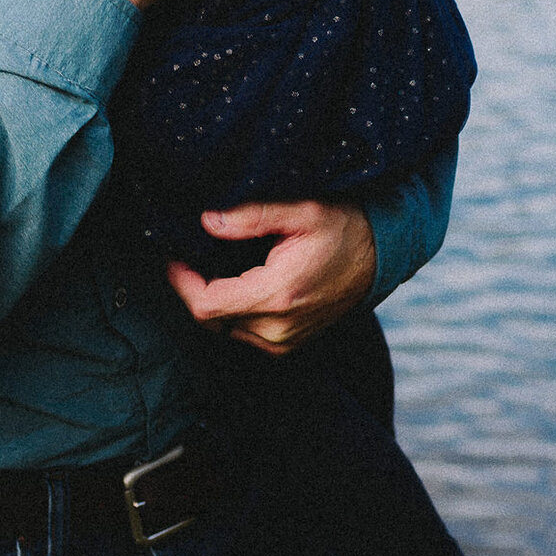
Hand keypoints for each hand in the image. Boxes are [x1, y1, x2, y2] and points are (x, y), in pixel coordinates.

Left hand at [166, 200, 377, 354]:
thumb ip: (251, 216)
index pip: (207, 305)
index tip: (173, 258)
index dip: (182, 283)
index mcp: (278, 294)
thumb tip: (208, 222)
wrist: (381, 257)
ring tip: (212, 267)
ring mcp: (285, 340)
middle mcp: (279, 326)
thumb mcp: (301, 211)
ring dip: (213, 301)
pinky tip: (237, 284)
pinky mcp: (288, 344)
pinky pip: (244, 333)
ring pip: (226, 328)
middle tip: (189, 258)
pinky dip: (233, 312)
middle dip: (194, 289)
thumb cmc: (343, 228)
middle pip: (211, 319)